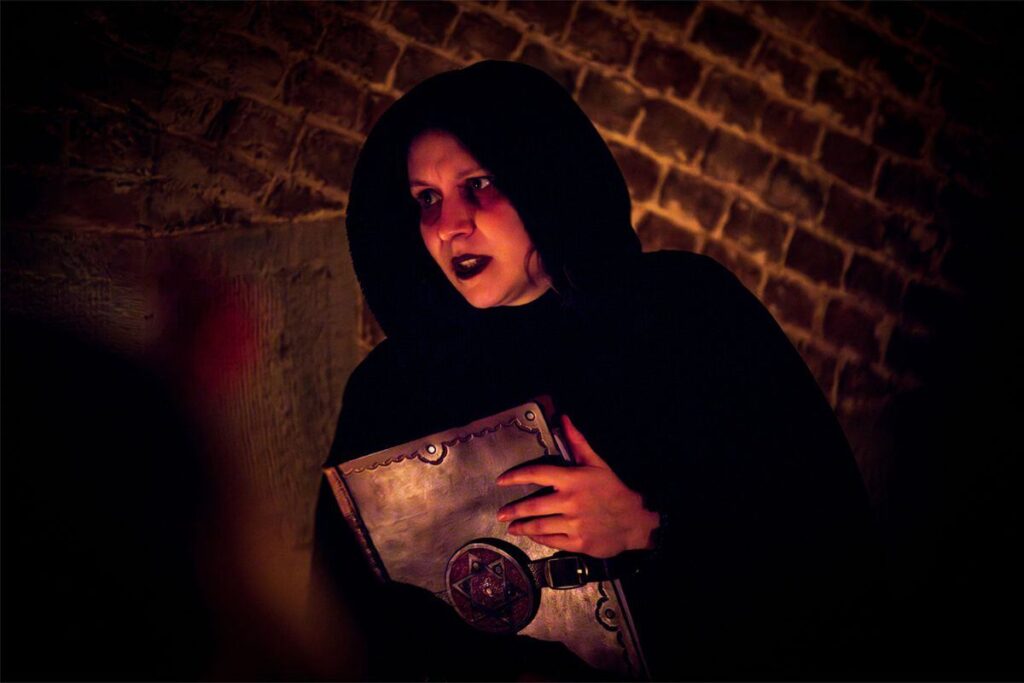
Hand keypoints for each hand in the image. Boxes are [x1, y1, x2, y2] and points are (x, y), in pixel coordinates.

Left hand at [495, 414, 659, 558]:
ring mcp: (574, 524)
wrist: (635, 520)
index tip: (501, 481)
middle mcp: (570, 501)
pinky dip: (538, 537)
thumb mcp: (596, 463)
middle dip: (513, 510)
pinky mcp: (578, 543)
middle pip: (533, 506)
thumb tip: (563, 418)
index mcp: (572, 479)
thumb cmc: (612, 489)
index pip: (537, 474)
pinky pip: (552, 541)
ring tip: (511, 527)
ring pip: (539, 525)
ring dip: (522, 527)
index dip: (515, 477)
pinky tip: (532, 535)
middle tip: (500, 512)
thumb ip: (577, 442)